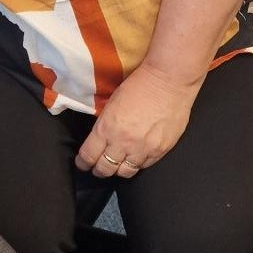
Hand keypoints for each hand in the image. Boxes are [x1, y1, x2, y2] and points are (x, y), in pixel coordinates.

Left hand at [75, 60, 200, 178]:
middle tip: (97, 168)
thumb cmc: (140, 85)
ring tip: (117, 166)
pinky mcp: (161, 150)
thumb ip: (104, 126)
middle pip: (105, 169)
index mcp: (106, 129)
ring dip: (119, 170)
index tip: (82, 163)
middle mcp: (123, 143)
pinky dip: (138, 164)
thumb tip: (100, 139)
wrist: (169, 81)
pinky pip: (145, 166)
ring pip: (125, 172)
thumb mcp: (111, 104)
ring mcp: (143, 149)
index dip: (83, 162)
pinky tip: (135, 158)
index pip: (89, 156)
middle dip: (99, 170)